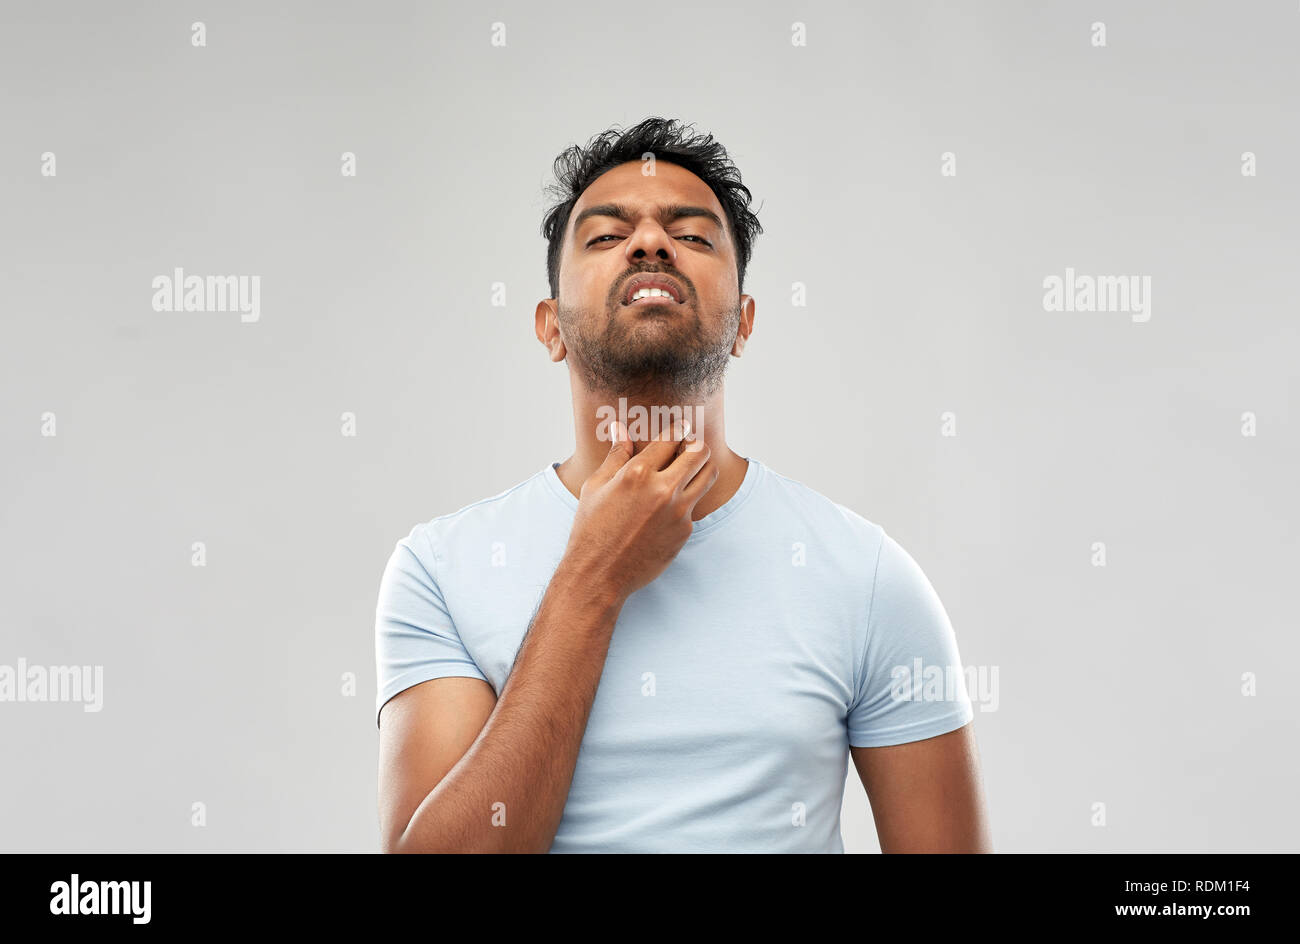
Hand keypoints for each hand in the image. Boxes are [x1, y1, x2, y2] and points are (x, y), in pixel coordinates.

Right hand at [561, 419, 717, 600]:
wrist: (600, 573)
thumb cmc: (592, 528)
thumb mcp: (596, 487)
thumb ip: (615, 455)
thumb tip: (620, 429)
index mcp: (637, 473)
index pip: (671, 438)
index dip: (678, 429)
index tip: (680, 428)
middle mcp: (663, 490)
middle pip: (700, 452)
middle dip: (695, 444)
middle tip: (687, 447)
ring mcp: (678, 511)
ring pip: (709, 475)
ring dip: (702, 466)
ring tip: (688, 469)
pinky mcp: (685, 530)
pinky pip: (695, 504)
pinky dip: (687, 499)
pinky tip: (668, 506)